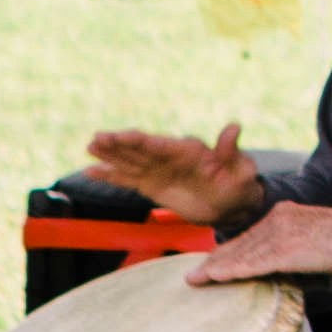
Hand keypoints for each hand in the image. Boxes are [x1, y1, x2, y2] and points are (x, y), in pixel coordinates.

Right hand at [86, 122, 263, 226]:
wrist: (232, 205)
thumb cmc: (239, 185)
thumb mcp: (240, 171)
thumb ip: (231, 152)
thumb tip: (234, 127)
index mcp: (188, 151)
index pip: (161, 144)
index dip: (141, 141)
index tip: (122, 137)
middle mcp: (169, 157)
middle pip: (140, 149)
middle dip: (119, 144)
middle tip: (97, 138)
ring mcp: (158, 171)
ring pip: (130, 161)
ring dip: (110, 155)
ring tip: (90, 146)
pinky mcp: (152, 185)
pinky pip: (128, 179)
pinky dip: (110, 175)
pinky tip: (91, 171)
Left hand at [196, 198, 331, 284]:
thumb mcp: (313, 244)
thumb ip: (291, 255)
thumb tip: (276, 276)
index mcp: (285, 214)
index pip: (250, 236)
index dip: (229, 252)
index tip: (212, 264)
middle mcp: (278, 219)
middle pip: (240, 244)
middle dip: (216, 261)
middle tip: (194, 276)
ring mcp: (282, 232)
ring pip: (243, 253)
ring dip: (218, 268)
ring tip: (197, 280)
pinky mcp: (287, 248)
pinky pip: (254, 262)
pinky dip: (234, 270)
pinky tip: (217, 277)